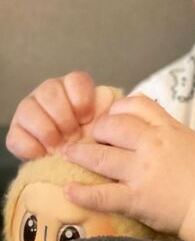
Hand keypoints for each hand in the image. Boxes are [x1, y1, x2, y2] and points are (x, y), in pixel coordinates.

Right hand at [6, 71, 122, 160]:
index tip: (89, 117)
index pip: (76, 80)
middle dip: (63, 114)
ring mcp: (31, 110)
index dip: (81, 97)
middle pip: (50, 90)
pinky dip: (29, 146)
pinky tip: (42, 154)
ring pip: (29, 108)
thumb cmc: (96, 140)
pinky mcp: (18, 132)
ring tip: (58, 145)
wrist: (74, 161)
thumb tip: (132, 107)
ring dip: (46, 128)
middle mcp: (50, 93)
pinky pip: (16, 135)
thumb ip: (114, 116)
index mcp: (74, 88)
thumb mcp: (107, 125)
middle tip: (74, 134)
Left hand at [60, 94, 194, 235]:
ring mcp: (141, 171)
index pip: (135, 104)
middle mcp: (151, 144)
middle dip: (97, 131)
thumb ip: (167, 129)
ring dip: (79, 155)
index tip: (112, 117)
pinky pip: (102, 195)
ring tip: (68, 155)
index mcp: (167, 128)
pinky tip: (70, 190)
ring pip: (100, 157)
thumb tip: (147, 124)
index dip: (118, 109)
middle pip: (112, 126)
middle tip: (92, 139)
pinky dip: (82, 193)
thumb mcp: (190, 138)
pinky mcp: (136, 198)